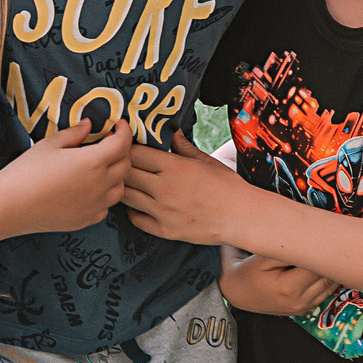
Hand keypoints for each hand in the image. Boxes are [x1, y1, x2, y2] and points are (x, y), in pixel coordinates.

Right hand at [0, 118, 131, 233]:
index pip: (122, 143)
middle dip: (122, 151)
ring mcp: (95, 205)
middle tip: (108, 143)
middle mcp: (100, 185)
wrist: (10, 206)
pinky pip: (105, 206)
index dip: (124, 131)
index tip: (119, 125)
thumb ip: (74, 134)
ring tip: (100, 168)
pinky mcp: (86, 220)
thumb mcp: (49, 145)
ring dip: (116, 175)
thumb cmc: (26, 172)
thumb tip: (88, 125)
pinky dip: (103, 196)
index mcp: (93, 162)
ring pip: (120, 188)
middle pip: (126, 165)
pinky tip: (88, 190)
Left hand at [123, 132, 255, 245]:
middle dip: (120, 166)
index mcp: (174, 167)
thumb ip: (184, 147)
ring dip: (124, 187)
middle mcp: (164, 189)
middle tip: (122, 164)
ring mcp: (162, 211)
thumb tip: (172, 132)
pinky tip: (140, 204)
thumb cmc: (228, 186)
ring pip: (125, 196)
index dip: (126, 148)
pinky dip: (133, 210)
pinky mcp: (164, 230)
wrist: (242, 217)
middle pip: (125, 173)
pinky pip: (135, 218)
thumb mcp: (206, 161)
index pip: (134, 152)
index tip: (126, 147)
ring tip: (129, 183)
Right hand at [220, 252, 340, 317]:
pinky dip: (325, 280)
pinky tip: (319, 267)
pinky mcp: (303, 309)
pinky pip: (324, 293)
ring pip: (329, 286)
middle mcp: (298, 301)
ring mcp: (302, 308)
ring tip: (328, 252)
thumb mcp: (263, 257)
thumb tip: (311, 241)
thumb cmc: (247, 272)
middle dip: (331, 259)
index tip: (328, 236)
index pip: (319, 267)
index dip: (325, 250)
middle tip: (332, 241)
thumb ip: (287, 251)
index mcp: (289, 288)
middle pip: (328, 277)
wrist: (237, 293)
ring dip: (330, 270)